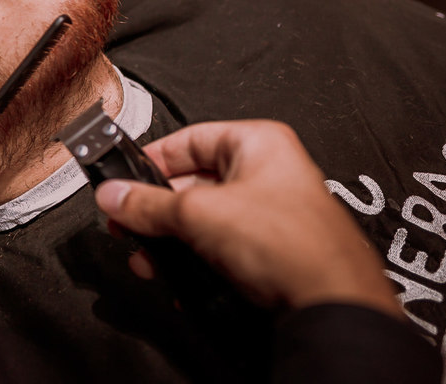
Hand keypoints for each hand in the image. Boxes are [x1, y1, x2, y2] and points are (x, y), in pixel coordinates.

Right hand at [94, 120, 400, 317]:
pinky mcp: (273, 252)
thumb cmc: (293, 246)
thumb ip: (147, 204)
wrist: (331, 306)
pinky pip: (222, 248)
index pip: (189, 138)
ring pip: (204, 220)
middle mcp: (269, 173)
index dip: (152, 159)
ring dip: (171, 241)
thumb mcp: (198, 214)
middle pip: (192, 182)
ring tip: (148, 257)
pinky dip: (196, 260)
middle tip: (128, 222)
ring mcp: (272, 214)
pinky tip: (179, 278)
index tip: (123, 178)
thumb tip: (114, 195)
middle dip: (156, 210)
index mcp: (259, 144)